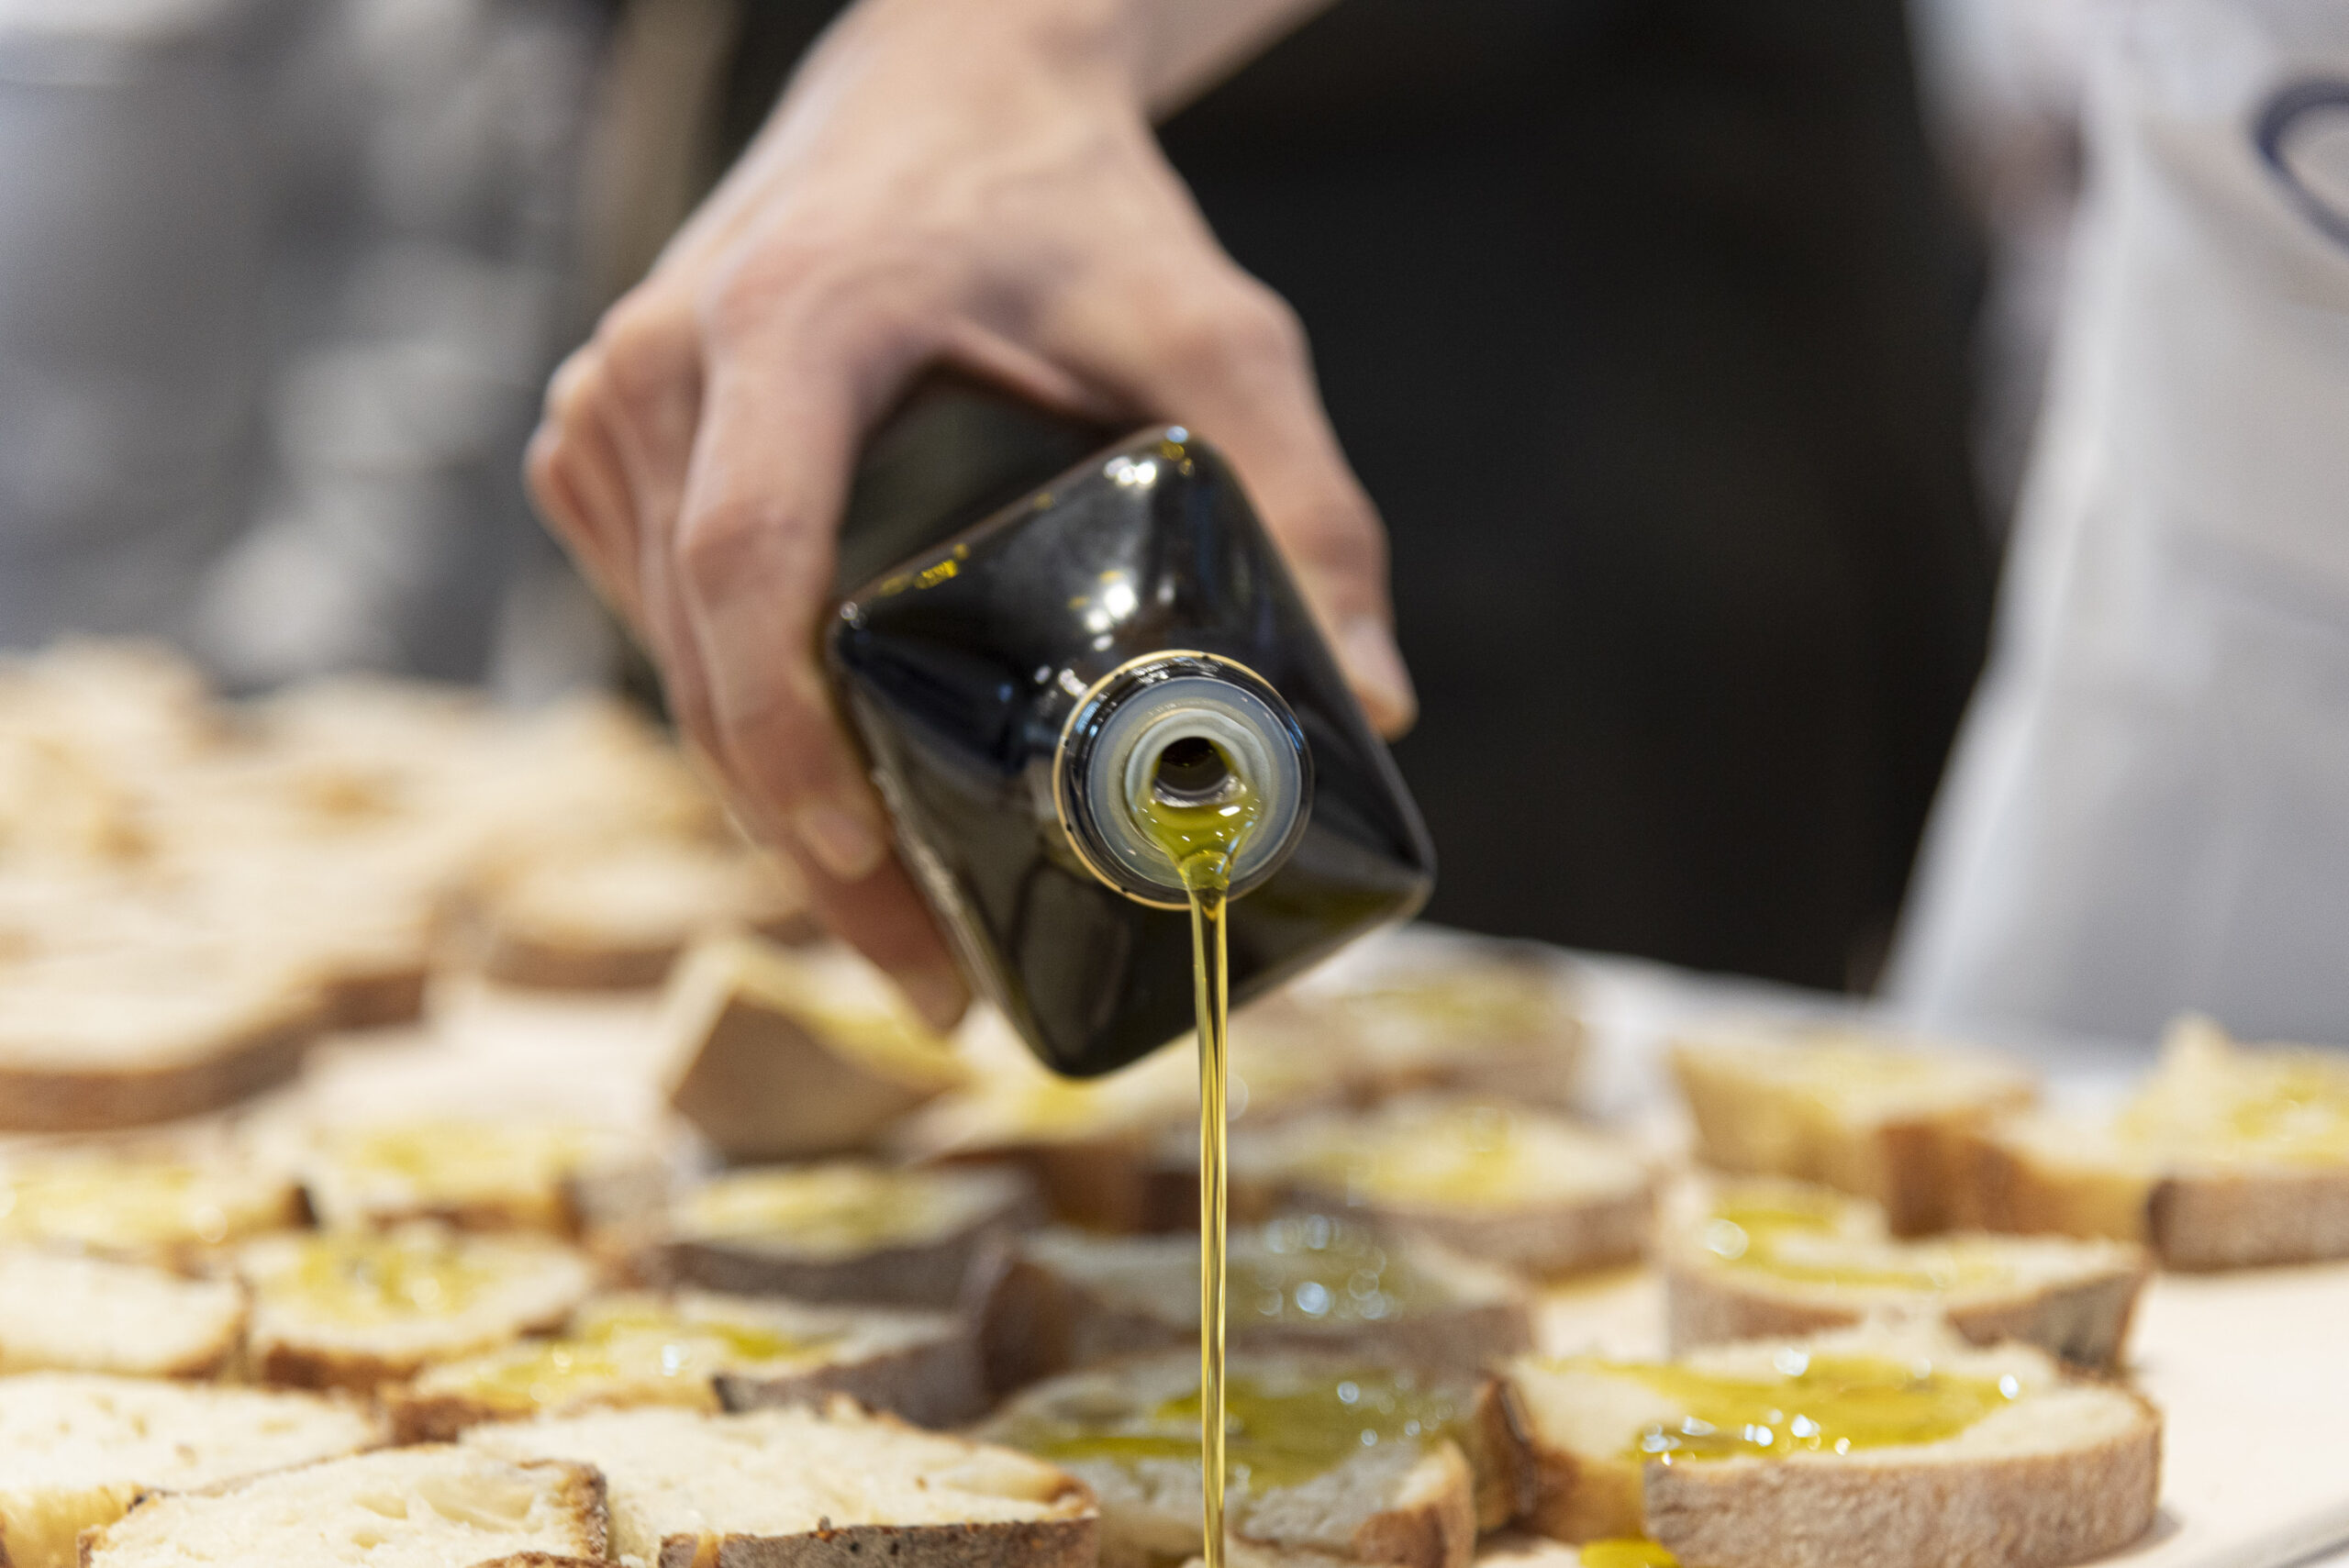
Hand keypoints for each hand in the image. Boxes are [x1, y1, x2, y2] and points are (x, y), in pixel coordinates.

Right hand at [527, 0, 1412, 1029]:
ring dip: (768, 804)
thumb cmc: (1067, 204)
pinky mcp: (600, 438)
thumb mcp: (1209, 329)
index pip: (750, 565)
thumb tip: (1379, 705)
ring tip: (896, 923)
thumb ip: (1304, 499)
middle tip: (929, 977)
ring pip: (666, 662)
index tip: (872, 868)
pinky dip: (732, 720)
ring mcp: (611, 404)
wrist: (944, 88)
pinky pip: (647, 620)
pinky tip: (827, 799)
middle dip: (806, 843)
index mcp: (789, 327)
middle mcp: (663, 368)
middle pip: (701, 659)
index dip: (790, 742)